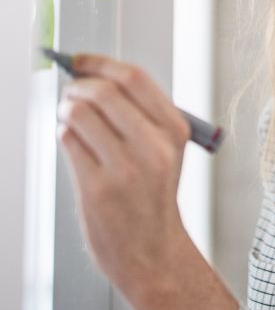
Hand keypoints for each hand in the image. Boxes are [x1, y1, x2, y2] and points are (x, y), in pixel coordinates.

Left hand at [57, 54, 191, 296]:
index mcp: (174, 128)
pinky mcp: (98, 188)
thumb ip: (140, 113)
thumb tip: (95, 77)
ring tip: (69, 119)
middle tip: (70, 93)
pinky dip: (63, 135)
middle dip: (78, 87)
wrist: (152, 249)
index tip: (81, 61)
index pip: (134, 78)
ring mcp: (126, 168)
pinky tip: (72, 142)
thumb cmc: (154, 195)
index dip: (100, 63)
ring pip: (81, 114)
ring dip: (66, 110)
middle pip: (104, 91)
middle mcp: (154, 146)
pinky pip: (69, 142)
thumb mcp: (166, 148)